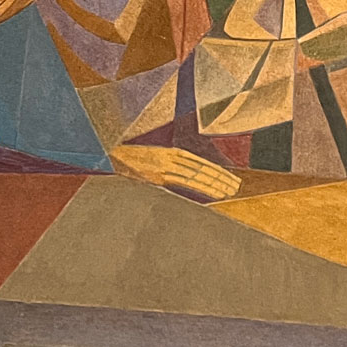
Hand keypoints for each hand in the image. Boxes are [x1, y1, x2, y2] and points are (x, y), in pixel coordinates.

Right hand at [107, 145, 240, 199]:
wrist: (109, 154)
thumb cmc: (132, 160)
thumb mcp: (155, 160)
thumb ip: (172, 168)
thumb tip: (189, 180)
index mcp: (173, 152)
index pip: (202, 164)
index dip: (219, 172)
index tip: (232, 180)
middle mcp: (172, 157)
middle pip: (203, 169)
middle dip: (222, 178)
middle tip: (237, 187)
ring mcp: (166, 166)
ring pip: (198, 176)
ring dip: (216, 185)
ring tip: (229, 192)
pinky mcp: (159, 175)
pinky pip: (186, 182)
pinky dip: (202, 188)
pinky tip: (214, 194)